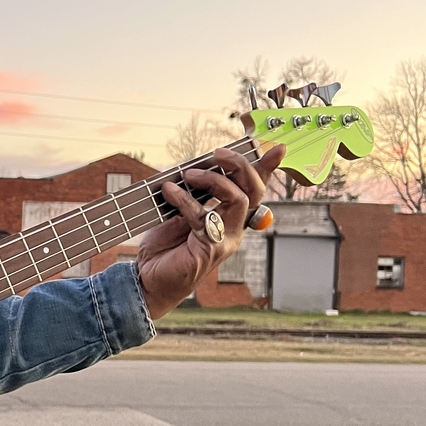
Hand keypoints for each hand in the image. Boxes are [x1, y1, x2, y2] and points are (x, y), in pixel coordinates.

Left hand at [137, 145, 284, 319]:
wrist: (148, 278)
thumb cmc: (164, 246)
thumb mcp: (177, 211)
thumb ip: (191, 192)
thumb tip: (190, 167)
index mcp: (229, 216)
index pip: (253, 189)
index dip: (266, 168)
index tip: (277, 148)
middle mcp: (233, 228)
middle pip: (253, 191)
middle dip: (240, 166)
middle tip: (217, 153)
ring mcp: (225, 239)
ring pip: (238, 199)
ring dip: (213, 180)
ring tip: (188, 174)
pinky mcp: (210, 248)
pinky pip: (205, 216)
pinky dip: (185, 199)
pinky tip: (168, 191)